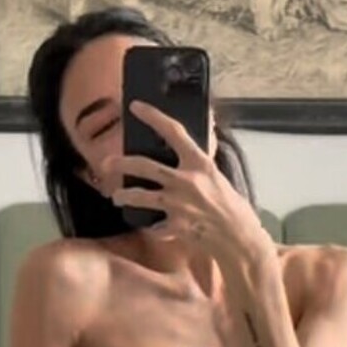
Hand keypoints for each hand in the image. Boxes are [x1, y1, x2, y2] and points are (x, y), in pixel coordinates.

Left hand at [106, 101, 264, 258]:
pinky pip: (156, 227)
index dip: (152, 116)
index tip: (135, 107)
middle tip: (106, 163)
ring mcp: (178, 204)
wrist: (240, 239)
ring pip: (140, 196)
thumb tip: (192, 150)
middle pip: (144, 165)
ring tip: (116, 196)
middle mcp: (186, 181)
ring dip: (124, 195)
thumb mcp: (219, 178)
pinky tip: (150, 228)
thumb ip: (201, 166)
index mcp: (200, 164)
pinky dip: (153, 228)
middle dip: (121, 163)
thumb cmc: (235, 209)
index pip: (173, 132)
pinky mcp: (176, 226)